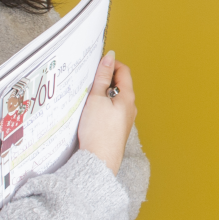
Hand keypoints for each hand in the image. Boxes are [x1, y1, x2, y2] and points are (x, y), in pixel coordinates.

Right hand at [77, 51, 135, 175]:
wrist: (99, 161)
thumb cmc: (98, 132)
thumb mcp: (97, 99)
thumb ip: (102, 78)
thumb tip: (109, 58)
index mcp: (128, 97)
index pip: (124, 71)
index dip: (111, 64)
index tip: (98, 64)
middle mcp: (130, 108)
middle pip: (120, 84)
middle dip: (106, 79)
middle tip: (90, 81)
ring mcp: (125, 119)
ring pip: (115, 99)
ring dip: (103, 94)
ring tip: (88, 97)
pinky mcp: (117, 129)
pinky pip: (111, 111)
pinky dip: (102, 107)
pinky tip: (91, 112)